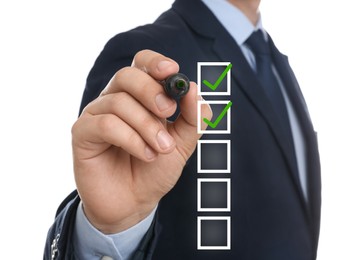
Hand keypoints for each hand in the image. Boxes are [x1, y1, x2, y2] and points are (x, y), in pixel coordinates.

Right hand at [71, 50, 211, 233]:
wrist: (134, 202)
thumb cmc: (155, 169)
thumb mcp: (182, 143)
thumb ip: (192, 118)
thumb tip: (193, 89)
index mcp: (138, 96)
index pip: (140, 64)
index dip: (154, 62)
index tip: (172, 70)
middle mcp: (114, 99)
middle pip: (127, 76)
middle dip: (151, 92)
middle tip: (168, 113)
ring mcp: (96, 114)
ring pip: (119, 102)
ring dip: (147, 126)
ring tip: (161, 148)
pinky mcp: (82, 133)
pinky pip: (106, 124)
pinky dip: (131, 139)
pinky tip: (145, 155)